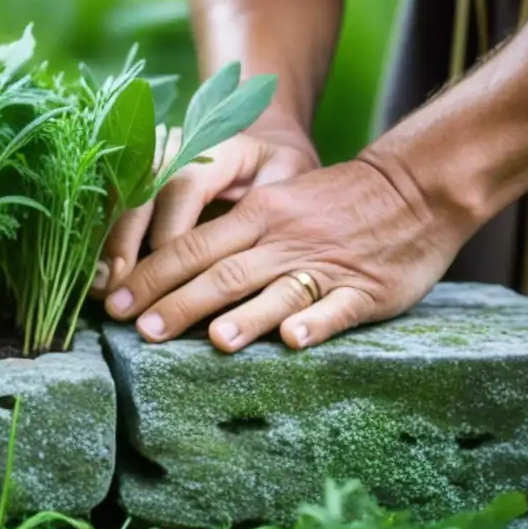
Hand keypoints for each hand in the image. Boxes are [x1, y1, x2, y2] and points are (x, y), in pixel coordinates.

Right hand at [92, 120, 320, 295]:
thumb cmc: (277, 171)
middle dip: (125, 242)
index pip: (183, 187)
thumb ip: (273, 211)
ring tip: (99, 287)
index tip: (169, 280)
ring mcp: (148, 156)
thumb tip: (251, 262)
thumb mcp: (289, 182)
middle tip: (119, 289)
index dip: (169, 234)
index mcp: (215, 147)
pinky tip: (97, 275)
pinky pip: (109, 203)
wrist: (258, 142)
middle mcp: (174, 146)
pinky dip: (100, 239)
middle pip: (139, 190)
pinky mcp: (134, 171)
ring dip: (105, 243)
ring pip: (116, 195)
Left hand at [103, 154, 470, 351]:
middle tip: (140, 332)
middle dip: (178, 302)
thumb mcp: (275, 203)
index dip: (150, 276)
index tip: (116, 305)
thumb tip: (171, 271)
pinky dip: (316, 323)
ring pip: (278, 290)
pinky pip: (338, 306)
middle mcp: (284, 238)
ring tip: (215, 340)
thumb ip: (230, 236)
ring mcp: (325, 263)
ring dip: (247, 316)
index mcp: (258, 215)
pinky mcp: (366, 288)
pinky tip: (295, 341)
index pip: (191, 246)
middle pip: (223, 271)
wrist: (412, 187)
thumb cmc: (331, 203)